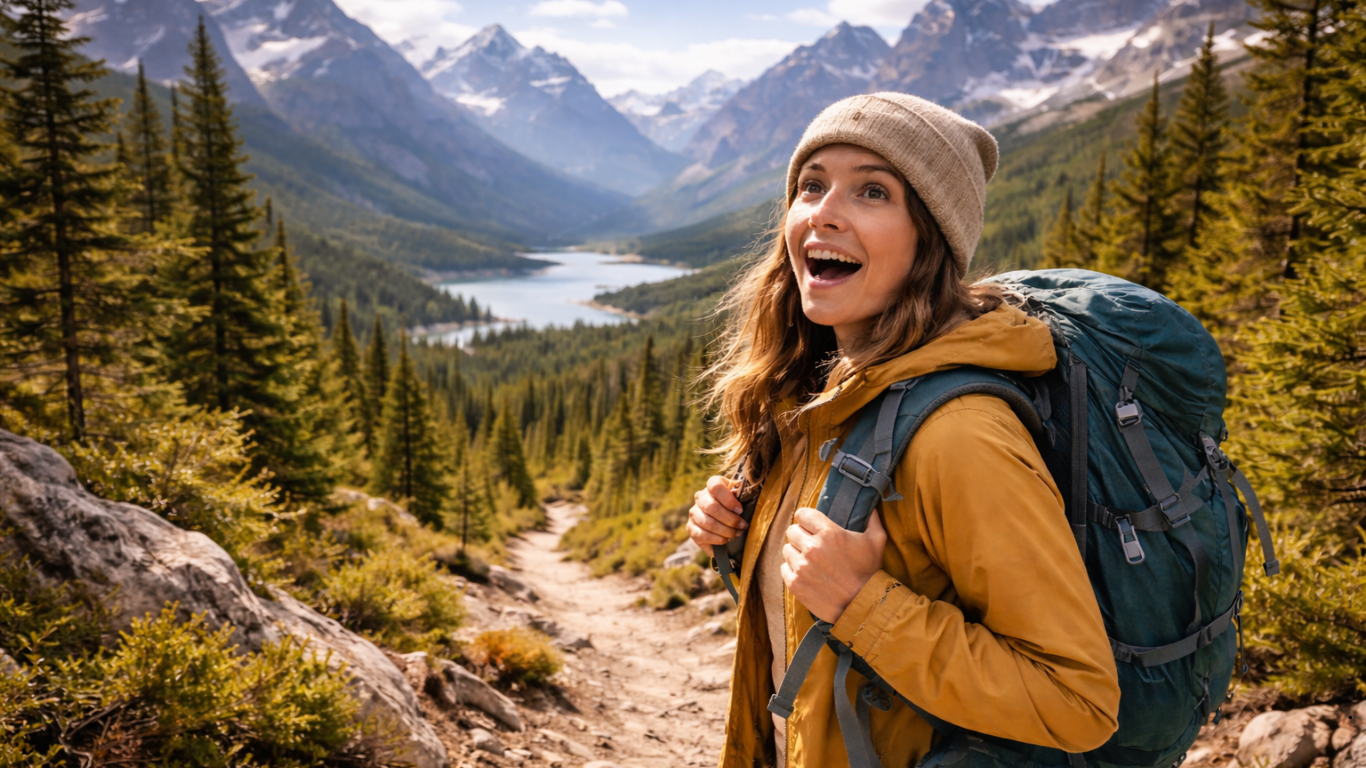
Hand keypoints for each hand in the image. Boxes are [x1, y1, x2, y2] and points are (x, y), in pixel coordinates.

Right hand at [687, 475, 747, 555]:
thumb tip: (745, 496)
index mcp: (713, 485)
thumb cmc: (736, 509)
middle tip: (742, 526)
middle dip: (730, 519)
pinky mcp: (691, 528)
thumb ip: (741, 496)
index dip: (728, 499)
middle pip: (712, 507)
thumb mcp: (740, 499)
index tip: (740, 510)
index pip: (715, 486)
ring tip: (736, 534)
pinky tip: (725, 540)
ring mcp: (694, 513)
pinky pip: (701, 535)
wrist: (726, 525)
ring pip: (707, 522)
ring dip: (725, 531)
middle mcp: (700, 497)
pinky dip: (716, 539)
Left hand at [781, 507, 887, 623]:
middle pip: (792, 531)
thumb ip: (872, 520)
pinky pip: (784, 568)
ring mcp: (801, 567)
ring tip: (808, 560)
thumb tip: (871, 508)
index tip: (810, 525)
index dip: (807, 519)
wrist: (863, 606)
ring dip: (796, 553)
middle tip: (811, 543)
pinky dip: (792, 569)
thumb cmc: (870, 572)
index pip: (803, 514)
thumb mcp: (876, 541)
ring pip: (787, 549)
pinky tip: (805, 573)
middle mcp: (812, 548)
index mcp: (829, 533)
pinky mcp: (795, 583)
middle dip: (801, 535)